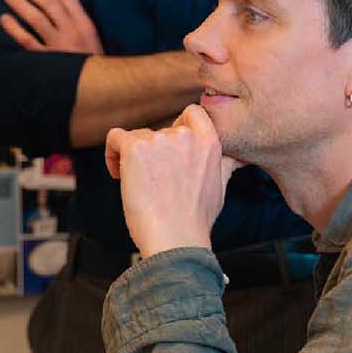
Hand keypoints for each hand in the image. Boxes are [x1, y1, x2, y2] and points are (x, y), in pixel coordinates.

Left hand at [1, 0, 103, 54]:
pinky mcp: (47, 61)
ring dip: (20, 3)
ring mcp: (59, 47)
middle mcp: (73, 33)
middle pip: (48, 3)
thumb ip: (75, 20)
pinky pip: (26, 40)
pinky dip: (14, 28)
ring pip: (36, 18)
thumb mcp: (91, 38)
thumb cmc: (90, 62)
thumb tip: (53, 0)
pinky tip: (5, 19)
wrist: (98, 90)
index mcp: (85, 24)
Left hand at [105, 106, 241, 258]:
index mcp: (209, 143)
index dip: (179, 128)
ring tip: (140, 185)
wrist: (175, 240)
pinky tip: (118, 174)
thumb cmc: (195, 220)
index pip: (193, 113)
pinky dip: (112, 153)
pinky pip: (115, 137)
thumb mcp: (220, 187)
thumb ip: (226, 163)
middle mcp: (185, 136)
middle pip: (160, 131)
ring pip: (138, 138)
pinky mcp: (135, 149)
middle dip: (155, 153)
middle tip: (156, 181)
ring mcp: (159, 141)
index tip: (171, 151)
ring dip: (134, 158)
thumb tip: (239, 157)